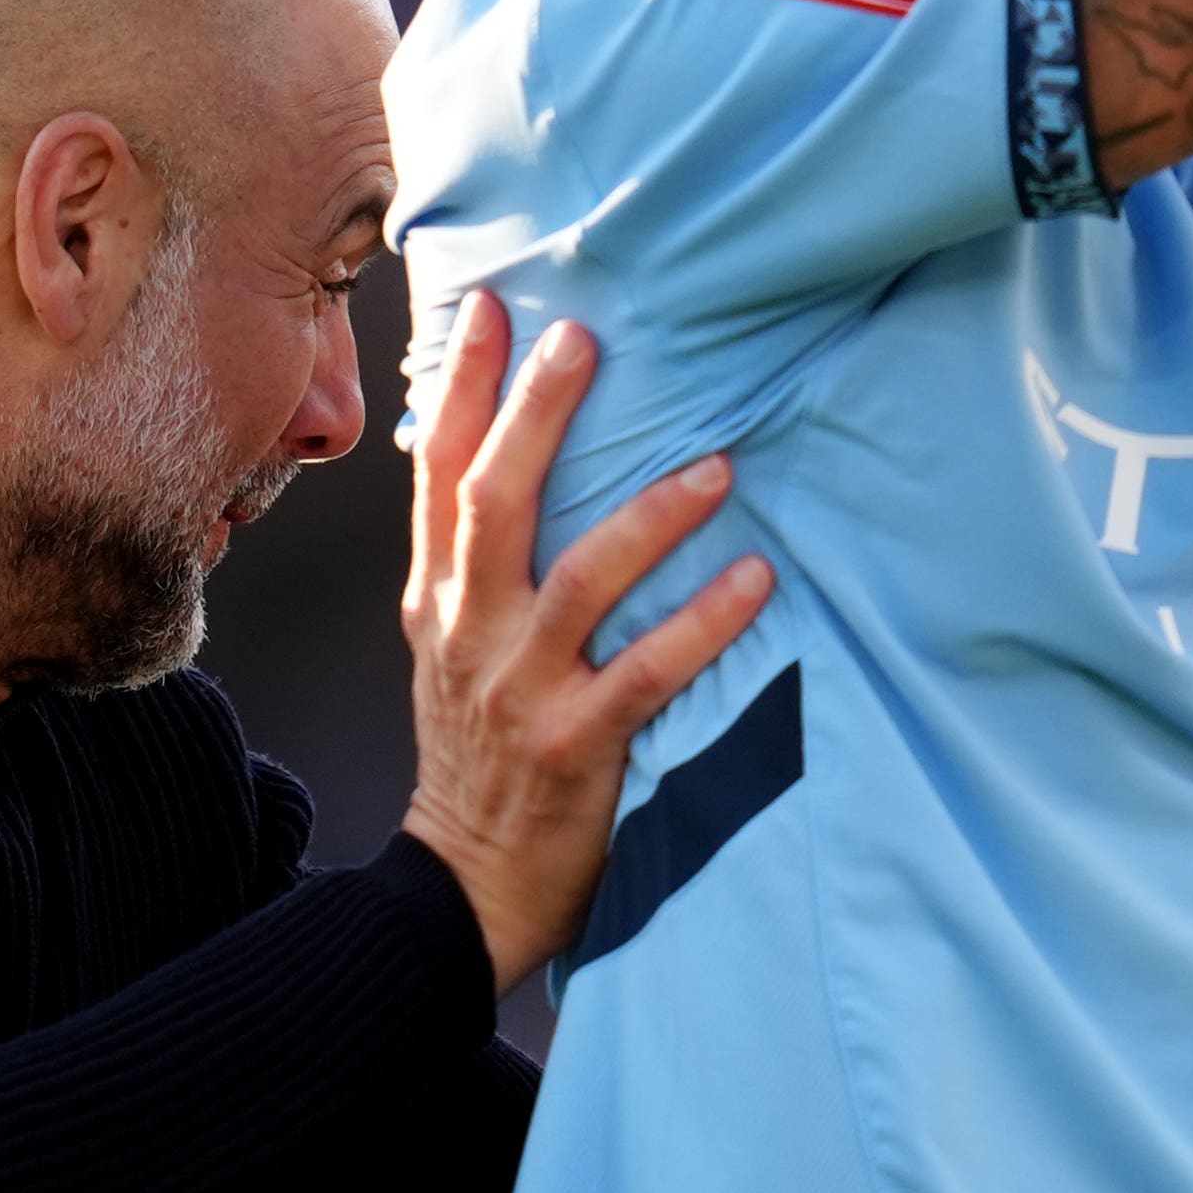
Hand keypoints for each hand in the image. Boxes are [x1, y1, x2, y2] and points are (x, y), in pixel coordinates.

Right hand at [394, 292, 773, 993]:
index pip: (439, 476)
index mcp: (438, 600)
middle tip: (585, 340)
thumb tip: (502, 455)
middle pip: (494, 502)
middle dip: (535, 416)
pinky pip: (648, 671)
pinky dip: (704, 623)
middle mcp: (471, 633)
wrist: (463, 885)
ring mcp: (522, 690)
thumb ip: (473, 562)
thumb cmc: (476, 753)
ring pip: (581, 579)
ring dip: (650, 516)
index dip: (460, 389)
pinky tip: (754, 577)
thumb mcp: (448, 648)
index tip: (488, 306)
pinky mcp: (578, 746)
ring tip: (717, 465)